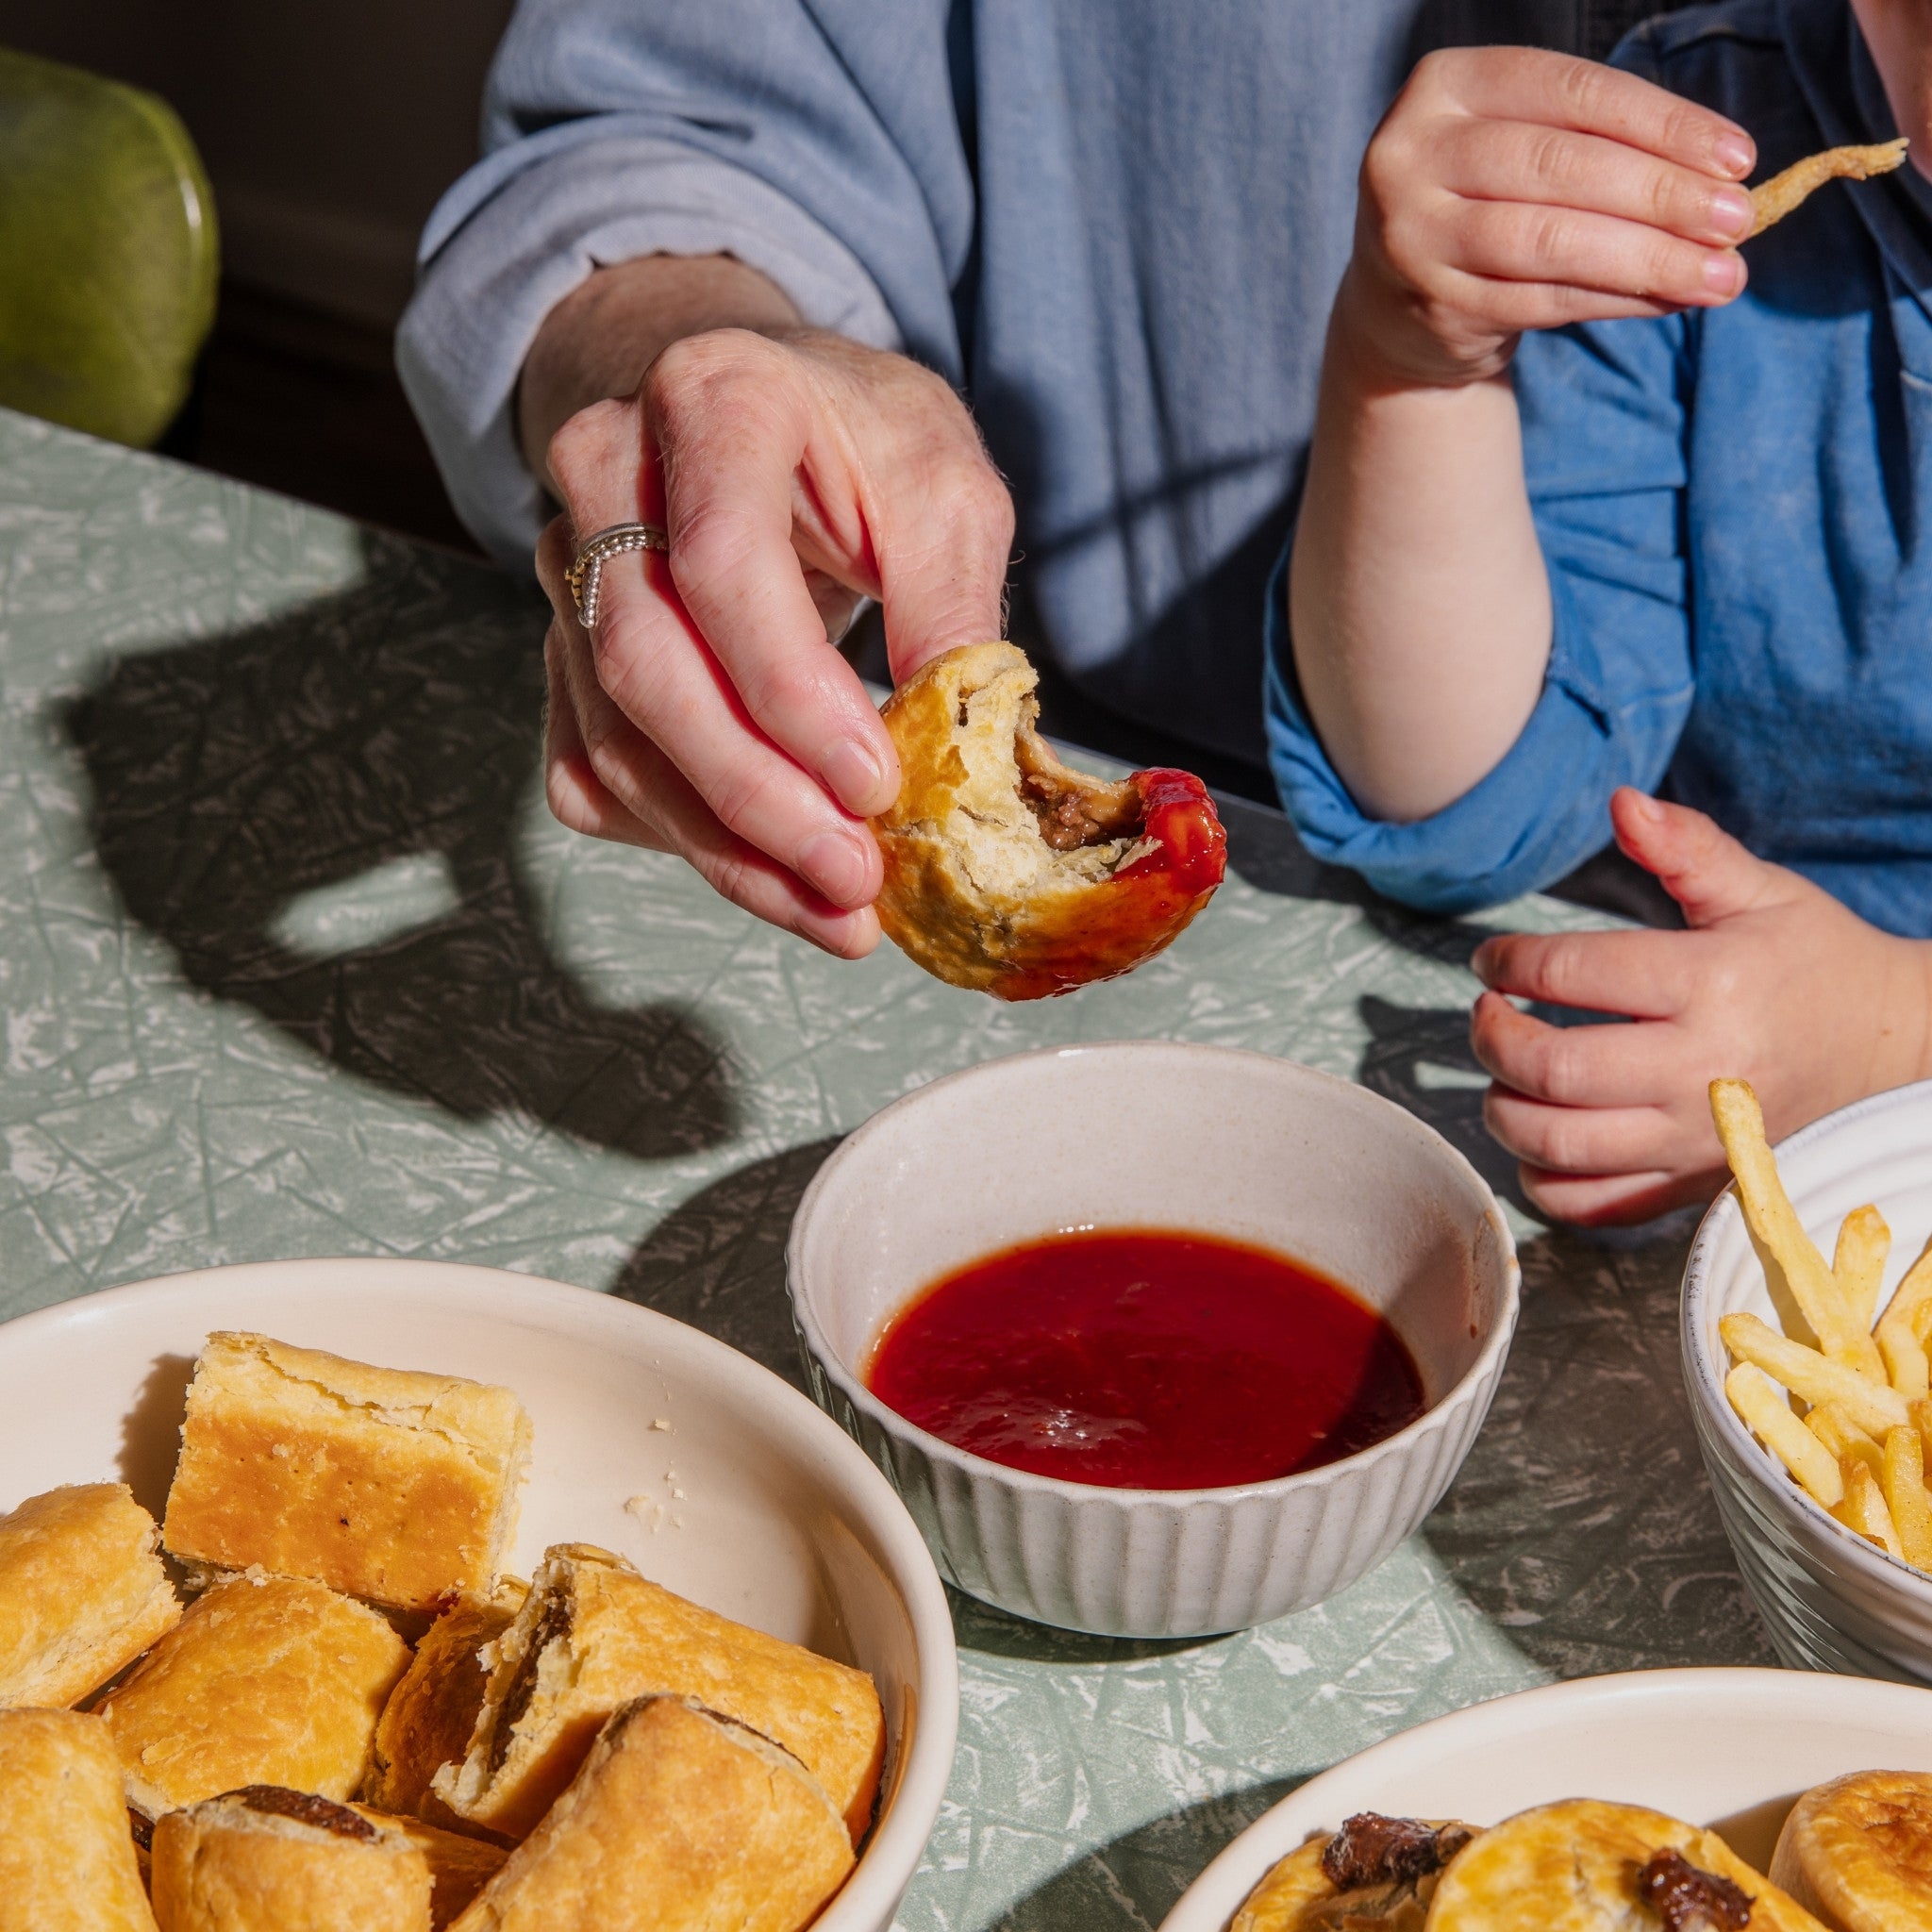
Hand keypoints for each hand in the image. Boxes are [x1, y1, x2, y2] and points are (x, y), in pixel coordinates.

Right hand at [537, 327, 1013, 956]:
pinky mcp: (563, 649)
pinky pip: (594, 771)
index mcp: (713, 400)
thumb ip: (951, 604)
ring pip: (613, 738)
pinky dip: (681, 840)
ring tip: (831, 910)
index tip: (876, 785)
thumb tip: (954, 758)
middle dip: (753, 796)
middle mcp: (609, 477)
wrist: (760, 404)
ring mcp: (567, 569)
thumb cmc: (859, 442)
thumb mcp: (943, 486)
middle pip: (644, 665)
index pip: (719, 565)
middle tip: (853, 879)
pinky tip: (767, 872)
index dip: (791, 694)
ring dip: (723, 847)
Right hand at [1341, 45, 1756, 387]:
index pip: (1571, 92)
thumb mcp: (1523, 145)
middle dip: (1662, 194)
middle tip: (1738, 219)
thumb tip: (1720, 179)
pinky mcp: (1431, 304)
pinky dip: (1614, 300)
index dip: (1662, 123)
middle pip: (1561, 166)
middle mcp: (1414, 154)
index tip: (1737, 157)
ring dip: (1647, 259)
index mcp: (1447, 84)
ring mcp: (1413, 234)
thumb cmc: (1485, 200)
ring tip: (1720, 275)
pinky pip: (1540, 301)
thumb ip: (1600, 144)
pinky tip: (1666, 300)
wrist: (1395, 299)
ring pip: (1550, 240)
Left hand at [1469, 789, 1931, 1225]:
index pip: (1571, 972)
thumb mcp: (1762, 891)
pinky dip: (1543, 1181)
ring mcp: (1697, 1139)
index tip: (1492, 961)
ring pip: (1559, 1144)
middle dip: (1492, 1038)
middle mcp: (1701, 1070)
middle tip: (1487, 1015)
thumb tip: (1622, 803)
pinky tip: (1538, 1139)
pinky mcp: (1695, 1185)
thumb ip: (1687, 848)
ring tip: (1504, 1074)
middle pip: (1552, 1068)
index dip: (1508, 963)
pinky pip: (1594, 1207)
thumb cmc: (1814, 963)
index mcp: (1712, 984)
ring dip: (1504, 1109)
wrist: (1890, 1051)